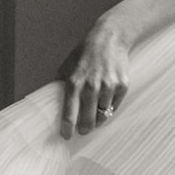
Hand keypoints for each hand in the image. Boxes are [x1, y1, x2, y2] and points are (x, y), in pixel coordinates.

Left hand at [59, 17, 130, 139]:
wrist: (110, 38)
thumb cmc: (86, 53)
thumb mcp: (68, 65)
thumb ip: (61, 83)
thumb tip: (52, 101)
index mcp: (75, 82)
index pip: (69, 111)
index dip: (67, 127)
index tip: (66, 136)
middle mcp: (91, 86)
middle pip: (88, 119)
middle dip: (85, 128)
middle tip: (83, 130)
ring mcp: (108, 86)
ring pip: (103, 115)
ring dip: (98, 119)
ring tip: (95, 116)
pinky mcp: (122, 86)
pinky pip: (114, 106)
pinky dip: (109, 108)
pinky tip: (106, 102)